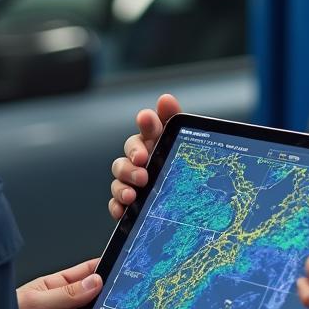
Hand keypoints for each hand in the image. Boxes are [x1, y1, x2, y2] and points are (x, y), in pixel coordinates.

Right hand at [108, 93, 181, 220]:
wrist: (192, 206)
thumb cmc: (187, 169)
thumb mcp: (186, 144)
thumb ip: (176, 121)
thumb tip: (165, 98)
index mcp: (158, 140)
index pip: (149, 124)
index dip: (147, 120)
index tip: (147, 118)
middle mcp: (142, 157)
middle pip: (130, 150)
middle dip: (133, 154)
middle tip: (142, 161)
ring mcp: (133, 179)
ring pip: (119, 175)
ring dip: (123, 182)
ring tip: (132, 194)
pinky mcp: (128, 202)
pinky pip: (116, 202)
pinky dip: (116, 205)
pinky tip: (123, 210)